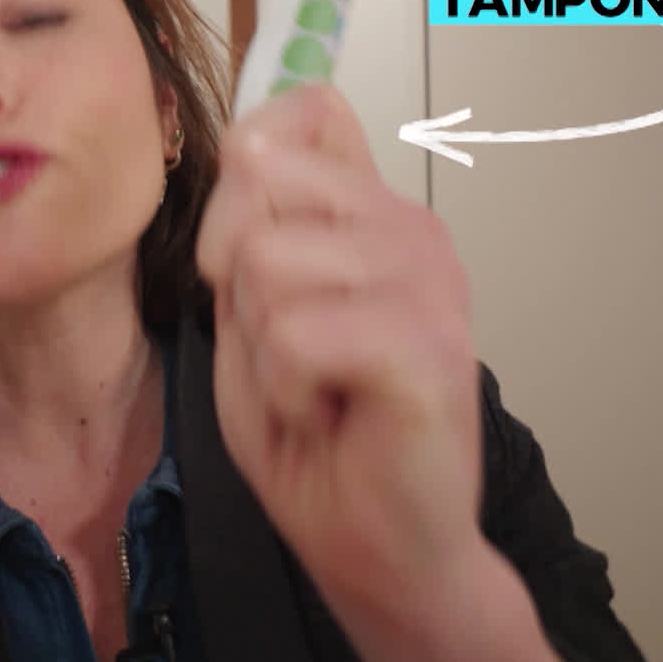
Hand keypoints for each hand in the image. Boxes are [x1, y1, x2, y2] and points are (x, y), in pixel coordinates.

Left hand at [195, 85, 550, 661]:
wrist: (372, 545)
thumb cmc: (314, 433)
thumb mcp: (251, 309)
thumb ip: (252, 222)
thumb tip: (263, 130)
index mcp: (372, 214)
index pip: (299, 115)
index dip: (243, 176)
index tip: (248, 263)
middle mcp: (410, 231)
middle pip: (256, 182)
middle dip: (233, 276)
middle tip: (284, 348)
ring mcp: (429, 284)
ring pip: (265, 262)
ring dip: (262, 346)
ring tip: (311, 385)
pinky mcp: (426, 347)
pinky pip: (295, 334)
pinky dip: (286, 388)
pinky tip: (329, 413)